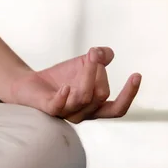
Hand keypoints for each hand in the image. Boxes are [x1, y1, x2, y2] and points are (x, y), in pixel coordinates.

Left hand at [8, 47, 141, 123]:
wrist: (30, 83)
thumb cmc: (61, 77)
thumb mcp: (84, 63)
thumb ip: (100, 58)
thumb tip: (108, 54)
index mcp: (95, 108)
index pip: (117, 109)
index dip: (128, 94)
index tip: (137, 75)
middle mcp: (83, 114)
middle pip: (99, 95)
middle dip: (99, 71)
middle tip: (93, 53)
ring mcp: (66, 113)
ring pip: (83, 97)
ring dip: (88, 74)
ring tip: (88, 55)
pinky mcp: (49, 109)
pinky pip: (59, 106)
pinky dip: (64, 97)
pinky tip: (66, 87)